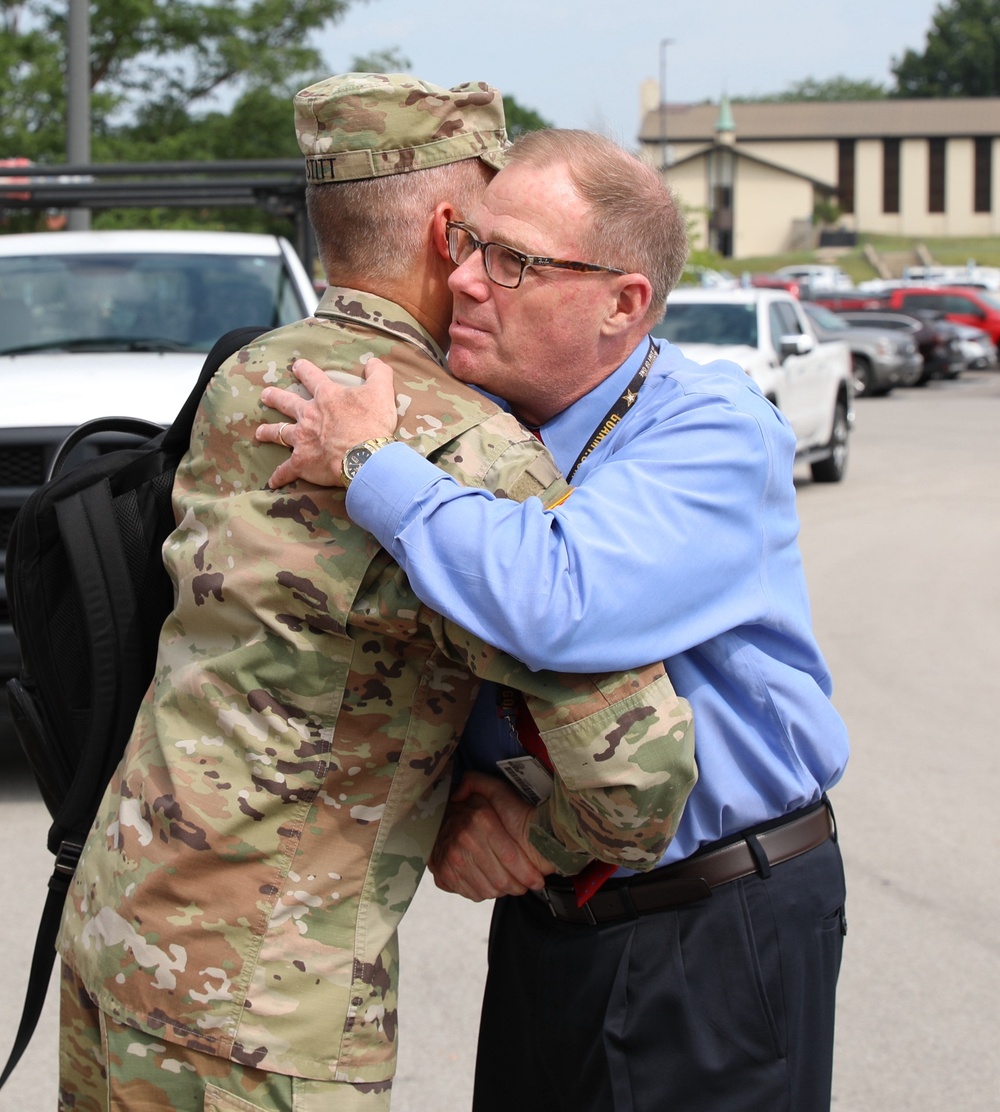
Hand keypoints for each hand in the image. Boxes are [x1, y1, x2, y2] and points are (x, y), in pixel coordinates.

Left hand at [256, 356, 397, 488]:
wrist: (365, 457)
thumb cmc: (373, 424)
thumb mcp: (381, 391)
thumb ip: (378, 373)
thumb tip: (374, 362)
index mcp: (326, 397)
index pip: (312, 377)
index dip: (304, 370)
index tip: (297, 366)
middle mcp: (309, 415)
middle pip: (287, 403)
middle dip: (275, 397)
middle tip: (265, 395)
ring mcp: (302, 439)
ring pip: (279, 433)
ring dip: (268, 432)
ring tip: (260, 432)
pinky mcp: (302, 462)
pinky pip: (286, 470)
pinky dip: (279, 476)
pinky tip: (272, 481)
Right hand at [428, 771, 554, 900]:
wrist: (445, 822)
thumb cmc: (480, 808)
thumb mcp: (495, 790)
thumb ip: (501, 787)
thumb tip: (507, 799)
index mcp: (482, 820)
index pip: (511, 856)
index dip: (528, 873)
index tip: (538, 880)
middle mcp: (465, 839)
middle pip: (501, 879)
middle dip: (518, 886)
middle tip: (524, 884)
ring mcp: (453, 857)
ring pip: (489, 890)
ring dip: (502, 891)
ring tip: (508, 883)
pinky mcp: (444, 873)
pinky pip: (473, 894)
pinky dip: (484, 892)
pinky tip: (489, 881)